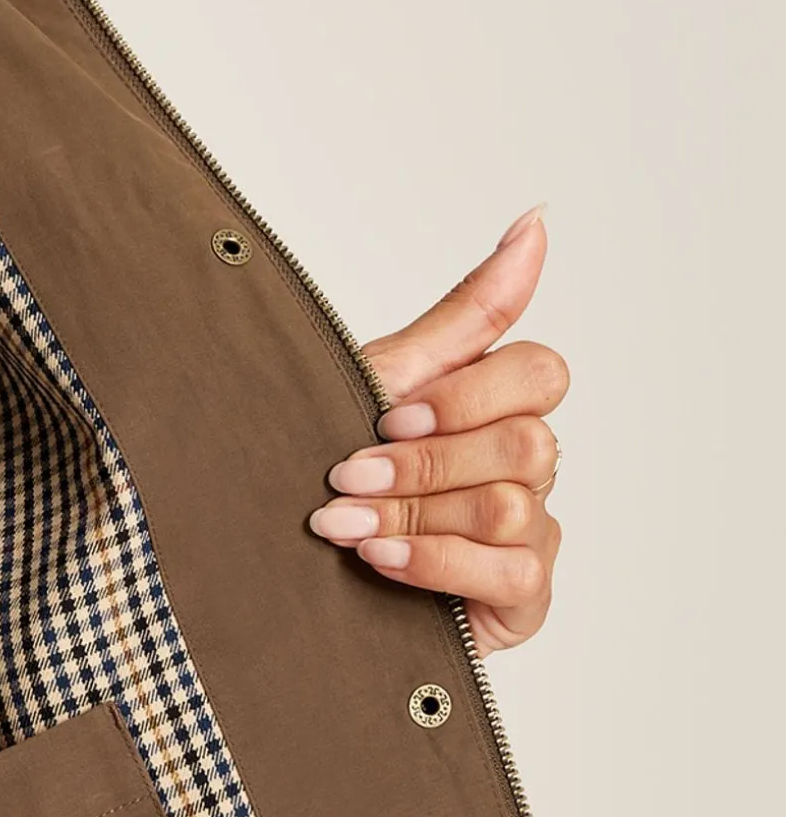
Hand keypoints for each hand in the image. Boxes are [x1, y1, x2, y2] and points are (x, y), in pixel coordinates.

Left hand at [306, 205, 567, 654]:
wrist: (276, 558)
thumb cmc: (331, 462)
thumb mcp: (385, 378)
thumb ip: (469, 310)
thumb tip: (537, 219)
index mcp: (495, 404)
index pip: (541, 372)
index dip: (467, 395)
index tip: (387, 412)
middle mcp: (524, 465)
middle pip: (527, 444)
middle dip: (424, 462)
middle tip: (348, 474)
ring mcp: (531, 532)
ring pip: (512, 506)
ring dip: (413, 513)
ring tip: (344, 523)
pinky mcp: (523, 597)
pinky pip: (512, 570)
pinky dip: (435, 562)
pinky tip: (378, 560)